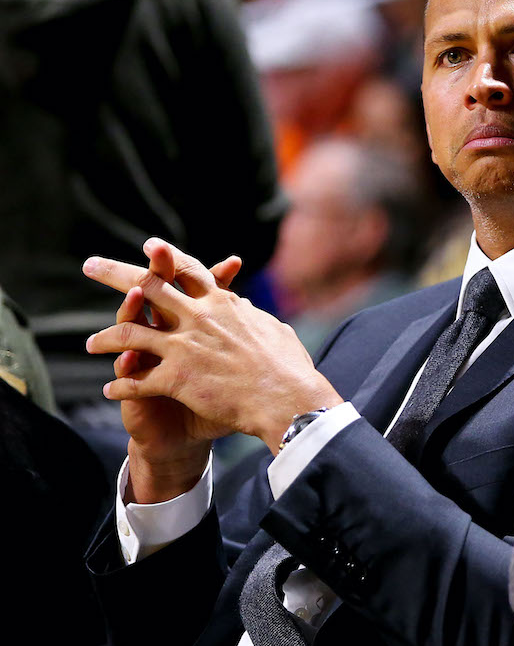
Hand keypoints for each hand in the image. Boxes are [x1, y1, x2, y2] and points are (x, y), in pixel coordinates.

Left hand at [85, 238, 342, 456]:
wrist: (287, 398)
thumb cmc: (289, 366)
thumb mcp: (273, 328)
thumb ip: (251, 315)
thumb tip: (244, 306)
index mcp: (221, 304)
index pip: (187, 271)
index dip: (165, 257)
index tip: (150, 247)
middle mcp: (197, 317)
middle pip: (146, 287)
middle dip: (113, 273)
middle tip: (91, 265)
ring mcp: (184, 347)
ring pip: (128, 334)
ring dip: (105, 338)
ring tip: (91, 344)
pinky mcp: (177, 378)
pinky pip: (136, 381)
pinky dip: (120, 386)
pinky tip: (110, 391)